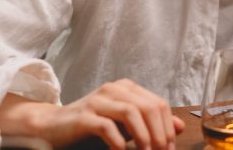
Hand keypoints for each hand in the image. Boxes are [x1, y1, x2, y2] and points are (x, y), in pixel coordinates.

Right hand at [0, 80, 184, 149]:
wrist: (53, 127)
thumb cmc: (92, 127)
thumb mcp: (125, 125)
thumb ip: (150, 124)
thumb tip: (179, 126)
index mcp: (127, 88)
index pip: (158, 103)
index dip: (168, 127)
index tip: (170, 149)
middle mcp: (114, 89)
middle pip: (148, 107)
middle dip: (160, 134)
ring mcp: (98, 100)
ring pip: (131, 112)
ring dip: (143, 137)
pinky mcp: (83, 116)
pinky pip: (107, 126)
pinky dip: (119, 142)